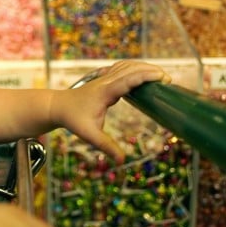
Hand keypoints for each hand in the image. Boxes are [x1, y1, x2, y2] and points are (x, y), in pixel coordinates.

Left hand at [54, 60, 170, 163]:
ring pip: (127, 65)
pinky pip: (122, 68)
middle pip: (131, 68)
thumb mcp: (89, 135)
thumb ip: (106, 146)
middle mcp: (106, 81)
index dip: (146, 76)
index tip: (162, 77)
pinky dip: (135, 68)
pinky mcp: (104, 79)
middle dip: (150, 70)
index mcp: (105, 91)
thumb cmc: (73, 120)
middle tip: (168, 79)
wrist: (57, 106)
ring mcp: (105, 78)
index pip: (128, 79)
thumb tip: (122, 161)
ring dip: (144, 67)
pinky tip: (143, 73)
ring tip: (160, 75)